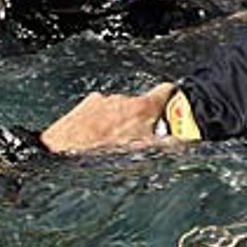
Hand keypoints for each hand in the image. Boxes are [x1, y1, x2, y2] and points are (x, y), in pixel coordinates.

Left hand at [42, 82, 177, 152]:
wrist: (61, 156)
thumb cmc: (102, 155)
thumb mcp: (143, 153)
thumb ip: (167, 144)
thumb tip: (185, 141)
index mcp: (140, 107)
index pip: (165, 91)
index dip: (171, 95)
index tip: (175, 99)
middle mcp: (120, 98)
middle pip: (138, 105)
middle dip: (138, 119)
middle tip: (136, 139)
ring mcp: (99, 101)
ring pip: (115, 110)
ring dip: (116, 123)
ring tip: (110, 145)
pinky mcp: (81, 108)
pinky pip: (95, 114)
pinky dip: (97, 125)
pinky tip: (93, 143)